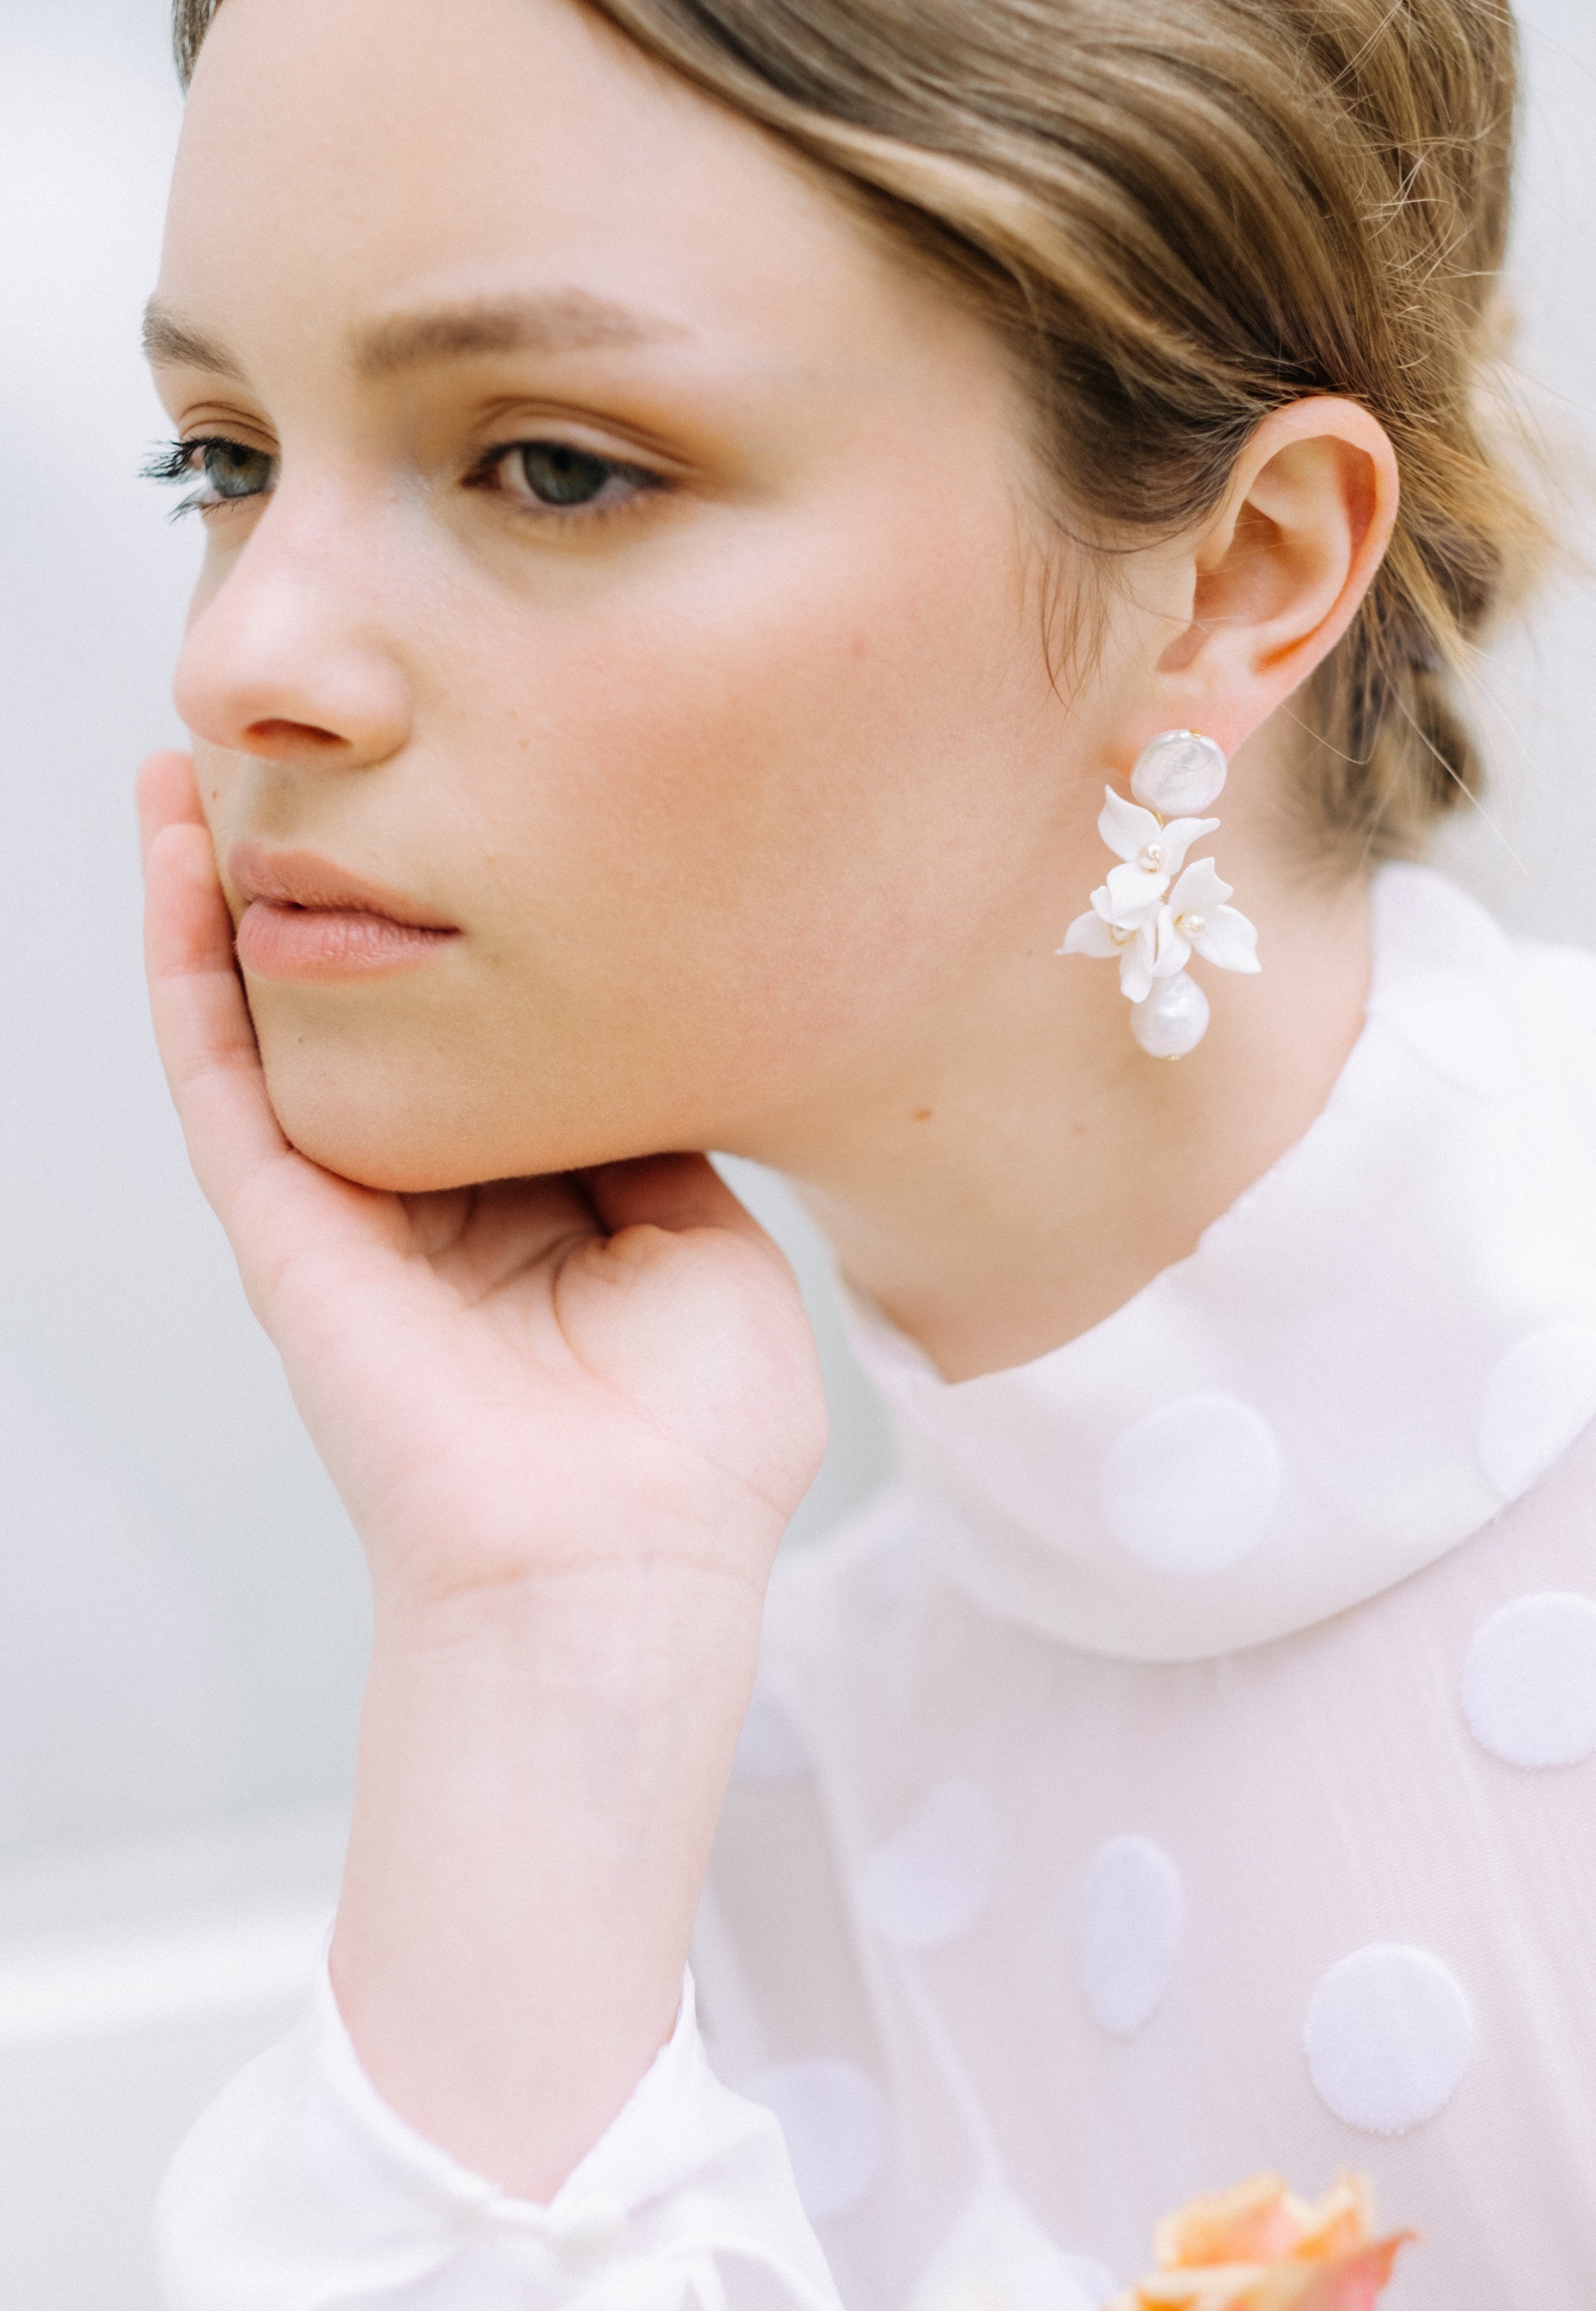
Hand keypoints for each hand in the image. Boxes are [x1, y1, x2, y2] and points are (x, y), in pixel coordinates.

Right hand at [137, 751, 827, 1619]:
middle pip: (358, 1013)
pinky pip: (218, 1072)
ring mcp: (348, 1209)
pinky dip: (185, 960)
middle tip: (305, 752)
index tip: (474, 806)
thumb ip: (653, 1140)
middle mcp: (431, 1195)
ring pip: (263, 1021)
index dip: (464, 932)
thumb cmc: (694, 1439)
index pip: (479, 1037)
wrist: (623, 1558)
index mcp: (535, 1205)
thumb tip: (624, 1036)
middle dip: (326, 887)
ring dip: (220, 894)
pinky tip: (171, 850)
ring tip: (195, 764)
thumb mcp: (709, 1248)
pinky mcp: (286, 1229)